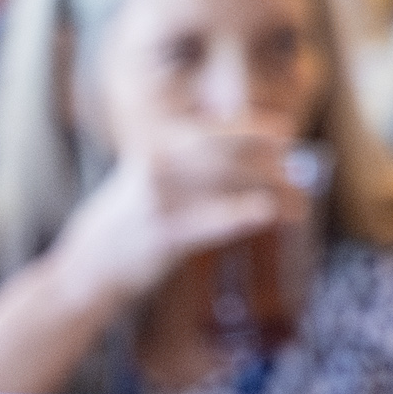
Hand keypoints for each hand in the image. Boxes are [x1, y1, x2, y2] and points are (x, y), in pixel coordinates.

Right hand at [44, 122, 308, 307]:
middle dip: (270, 157)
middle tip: (302, 167)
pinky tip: (270, 215)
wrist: (90, 264)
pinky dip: (246, 215)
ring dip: (272, 190)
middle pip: (228, 151)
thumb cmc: (127, 222)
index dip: (255, 128)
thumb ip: (183, 161)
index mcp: (156, 147)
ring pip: (229, 183)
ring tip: (301, 203)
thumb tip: (238, 150)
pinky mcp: (166, 235)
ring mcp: (162, 200)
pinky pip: (215, 220)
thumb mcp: (146, 177)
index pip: (215, 130)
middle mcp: (159, 166)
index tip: (286, 132)